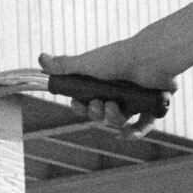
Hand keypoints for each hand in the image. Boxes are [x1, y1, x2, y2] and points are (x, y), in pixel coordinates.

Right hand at [39, 31, 181, 130]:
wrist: (149, 57)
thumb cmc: (117, 58)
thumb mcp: (87, 63)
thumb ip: (64, 65)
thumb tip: (40, 58)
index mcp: (102, 82)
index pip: (87, 102)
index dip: (81, 107)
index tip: (79, 103)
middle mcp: (118, 91)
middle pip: (101, 114)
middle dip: (96, 113)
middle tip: (98, 103)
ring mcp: (135, 100)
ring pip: (119, 120)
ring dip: (113, 117)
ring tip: (115, 105)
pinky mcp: (151, 106)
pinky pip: (143, 125)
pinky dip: (136, 132)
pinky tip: (127, 135)